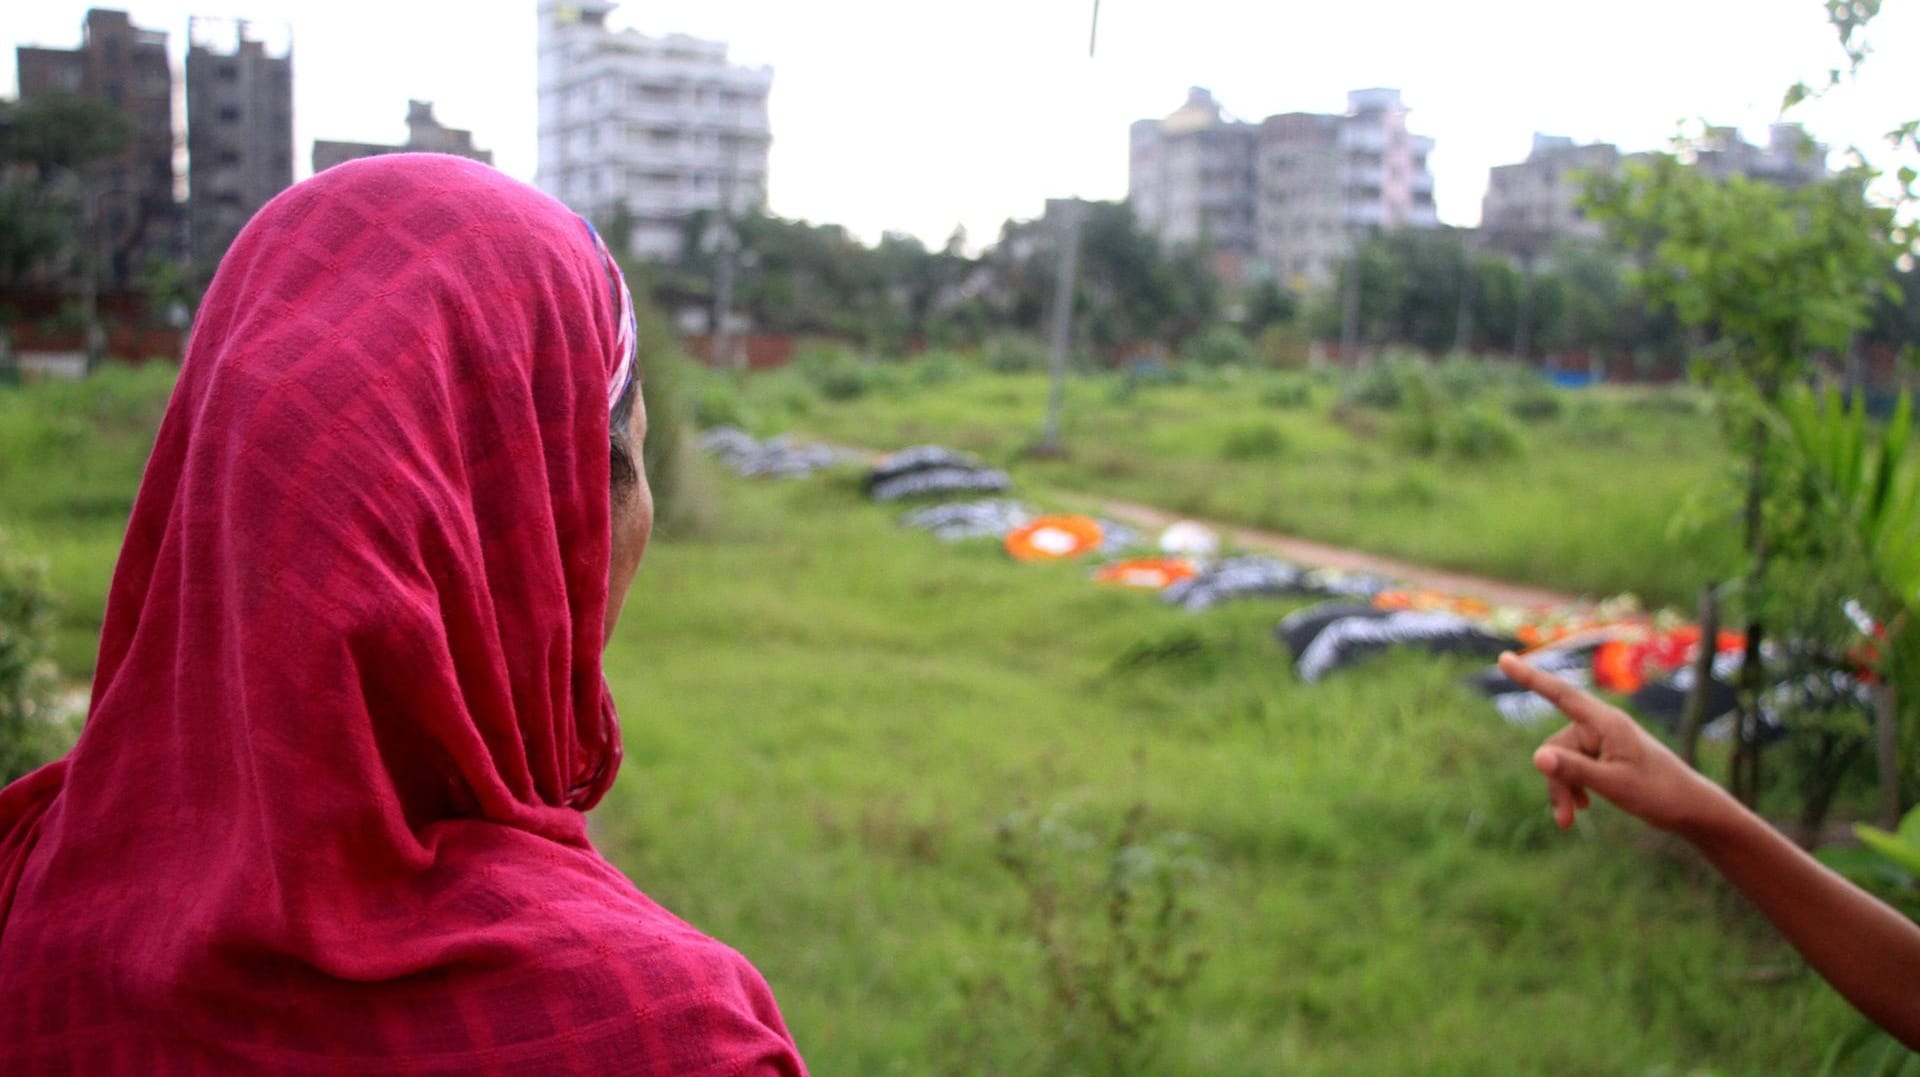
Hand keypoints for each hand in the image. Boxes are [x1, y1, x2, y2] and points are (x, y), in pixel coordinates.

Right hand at [1498, 652, 1735, 835]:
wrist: (1691, 809)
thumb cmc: (1659, 793)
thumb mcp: (1613, 784)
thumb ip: (1574, 770)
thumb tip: (1537, 757)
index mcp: (1606, 723)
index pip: (1560, 695)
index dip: (1529, 677)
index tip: (1503, 659)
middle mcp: (1602, 727)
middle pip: (1558, 746)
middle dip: (1557, 782)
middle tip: (1565, 821)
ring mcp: (1604, 742)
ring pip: (1564, 760)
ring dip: (1564, 790)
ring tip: (1570, 822)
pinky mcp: (1606, 757)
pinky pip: (1576, 766)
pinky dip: (1574, 787)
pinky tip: (1582, 810)